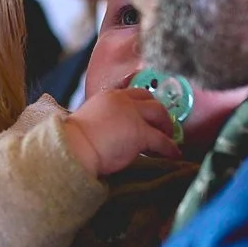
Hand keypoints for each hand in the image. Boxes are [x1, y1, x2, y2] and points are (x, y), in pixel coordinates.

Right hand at [61, 87, 178, 177]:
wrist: (74, 149)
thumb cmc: (74, 140)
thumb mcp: (89, 120)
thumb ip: (103, 119)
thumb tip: (110, 130)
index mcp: (108, 96)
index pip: (134, 93)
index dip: (144, 103)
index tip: (149, 111)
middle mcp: (123, 101)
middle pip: (151, 100)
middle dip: (160, 112)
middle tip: (163, 125)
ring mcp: (134, 116)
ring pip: (160, 115)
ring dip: (167, 126)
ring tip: (170, 137)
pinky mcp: (141, 133)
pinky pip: (162, 140)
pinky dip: (170, 147)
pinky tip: (174, 153)